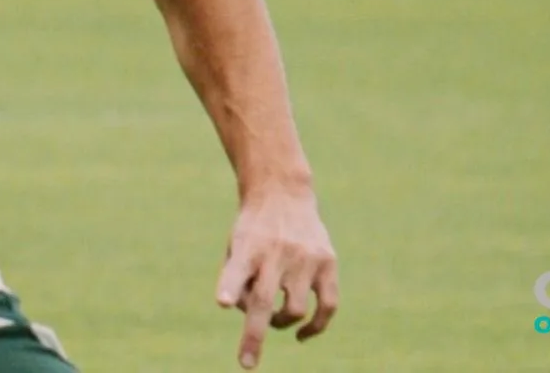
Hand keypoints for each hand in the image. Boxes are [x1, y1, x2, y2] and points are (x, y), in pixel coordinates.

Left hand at [214, 185, 337, 368]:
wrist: (283, 193)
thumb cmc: (252, 229)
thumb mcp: (235, 245)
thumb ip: (236, 279)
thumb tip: (246, 314)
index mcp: (247, 246)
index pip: (236, 270)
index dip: (229, 286)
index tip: (221, 302)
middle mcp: (276, 252)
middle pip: (264, 301)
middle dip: (254, 336)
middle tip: (246, 363)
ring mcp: (305, 257)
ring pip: (295, 309)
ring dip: (282, 324)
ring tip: (275, 317)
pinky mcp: (328, 261)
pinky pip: (327, 305)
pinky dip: (316, 326)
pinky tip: (301, 334)